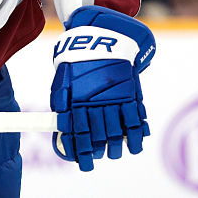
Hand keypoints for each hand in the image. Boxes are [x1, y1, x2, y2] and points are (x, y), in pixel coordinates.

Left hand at [50, 6, 154, 170]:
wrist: (102, 37)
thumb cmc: (78, 61)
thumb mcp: (63, 78)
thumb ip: (62, 101)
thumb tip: (61, 126)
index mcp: (77, 97)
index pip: (78, 130)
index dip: (80, 148)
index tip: (82, 160)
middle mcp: (97, 99)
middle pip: (98, 132)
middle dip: (98, 149)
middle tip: (97, 158)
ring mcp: (115, 96)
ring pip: (117, 129)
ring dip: (116, 145)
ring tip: (114, 154)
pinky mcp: (130, 92)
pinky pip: (134, 118)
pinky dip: (136, 133)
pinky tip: (135, 144)